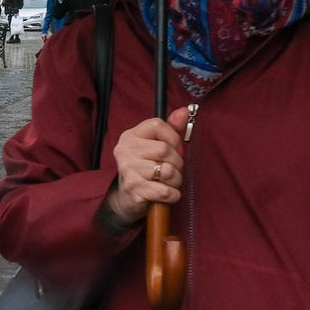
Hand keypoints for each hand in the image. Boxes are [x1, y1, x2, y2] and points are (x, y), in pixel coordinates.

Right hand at [104, 109, 191, 224]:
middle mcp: (125, 150)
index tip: (172, 148)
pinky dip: (173, 195)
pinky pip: (165, 191)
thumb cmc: (145, 168)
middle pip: (164, 149)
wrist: (126, 199)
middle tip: (172, 169)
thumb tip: (185, 111)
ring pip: (167, 171)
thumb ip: (171, 128)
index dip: (172, 137)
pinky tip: (168, 194)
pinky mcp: (134, 190)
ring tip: (170, 182)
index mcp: (130, 136)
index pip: (157, 124)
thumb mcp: (155, 145)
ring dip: (176, 180)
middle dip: (177, 162)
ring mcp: (128, 170)